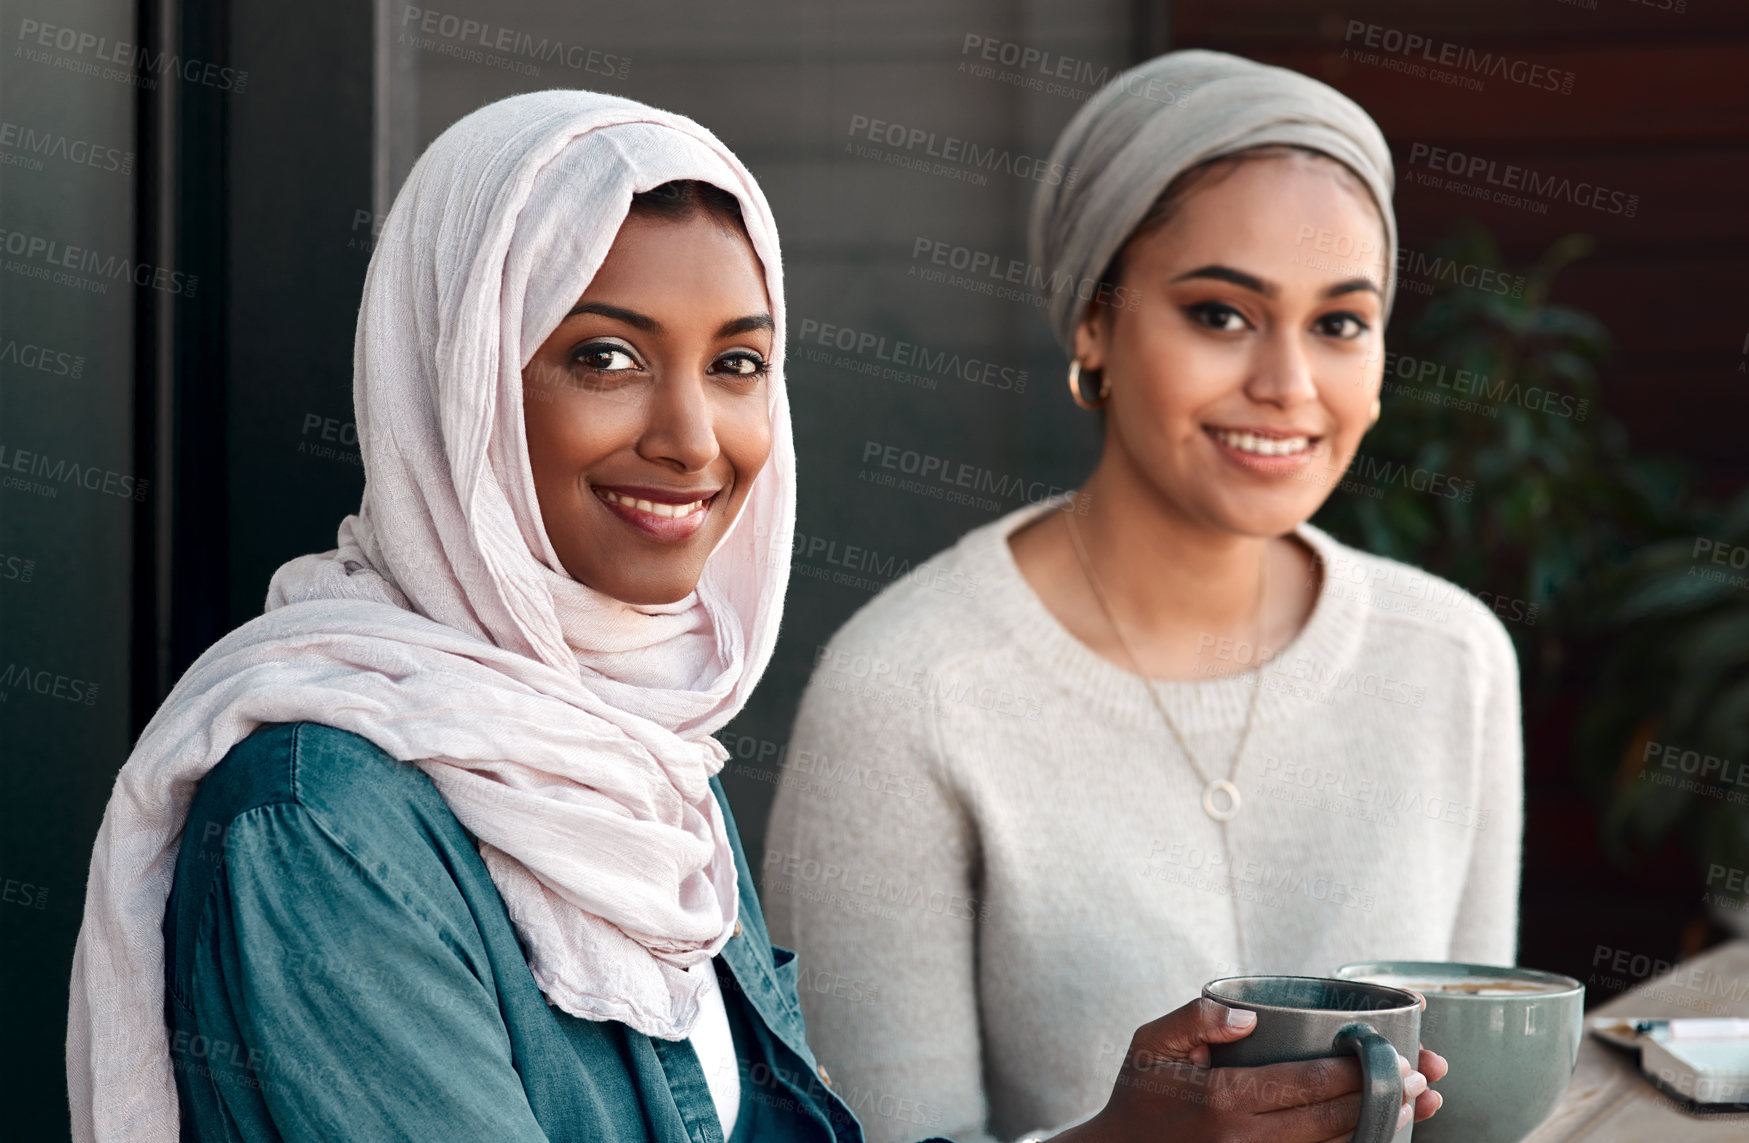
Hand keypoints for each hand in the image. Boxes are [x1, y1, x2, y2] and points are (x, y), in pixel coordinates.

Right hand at [1057, 998, 1438, 1142]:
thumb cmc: (1140, 1093)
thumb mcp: (1151, 1041)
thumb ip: (1196, 1017)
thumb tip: (1250, 1015)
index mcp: (1223, 1100)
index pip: (1307, 1083)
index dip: (1356, 1071)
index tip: (1391, 1054)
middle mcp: (1246, 1141)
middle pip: (1333, 1121)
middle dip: (1383, 1097)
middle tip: (1420, 1076)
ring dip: (1382, 1130)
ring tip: (1418, 1107)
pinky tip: (1379, 1134)